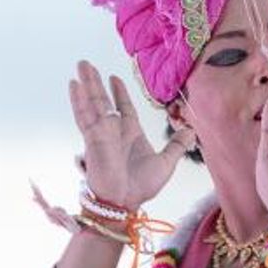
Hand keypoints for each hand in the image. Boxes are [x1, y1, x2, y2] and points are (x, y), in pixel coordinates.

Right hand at [70, 60, 190, 209]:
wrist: (123, 202)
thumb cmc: (141, 187)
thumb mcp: (166, 163)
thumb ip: (177, 145)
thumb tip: (192, 132)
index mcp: (130, 133)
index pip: (123, 107)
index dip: (119, 92)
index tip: (114, 77)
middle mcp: (114, 130)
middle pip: (103, 100)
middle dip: (96, 82)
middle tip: (87, 64)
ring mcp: (101, 133)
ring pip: (92, 103)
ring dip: (87, 84)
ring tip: (81, 66)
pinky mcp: (92, 138)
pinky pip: (85, 116)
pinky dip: (79, 100)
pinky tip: (74, 85)